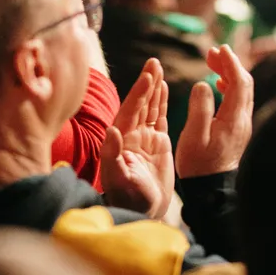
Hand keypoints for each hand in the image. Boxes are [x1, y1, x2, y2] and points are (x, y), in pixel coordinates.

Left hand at [101, 58, 174, 218]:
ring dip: (154, 87)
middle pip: (140, 103)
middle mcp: (131, 134)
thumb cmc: (128, 198)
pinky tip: (164, 88)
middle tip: (153, 62)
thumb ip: (112, 154)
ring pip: (150, 107)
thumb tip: (111, 130)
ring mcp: (144, 138)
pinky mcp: (157, 143)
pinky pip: (159, 117)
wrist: (143, 212)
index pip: (131, 111)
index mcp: (121, 139)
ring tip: (157, 67)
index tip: (147, 76)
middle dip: (146, 82)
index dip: (139, 93)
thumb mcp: (118, 178)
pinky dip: (161, 102)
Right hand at [176, 45, 253, 178]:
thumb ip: (200, 108)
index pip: (239, 82)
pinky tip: (217, 84)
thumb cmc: (198, 164)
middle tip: (211, 52)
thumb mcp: (194, 136)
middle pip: (244, 83)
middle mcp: (243, 120)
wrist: (210, 190)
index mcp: (233, 119)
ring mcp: (243, 125)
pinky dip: (230, 86)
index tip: (219, 49)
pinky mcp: (238, 129)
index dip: (230, 63)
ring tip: (212, 63)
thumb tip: (204, 84)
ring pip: (243, 91)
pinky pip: (240, 100)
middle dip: (230, 63)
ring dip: (230, 73)